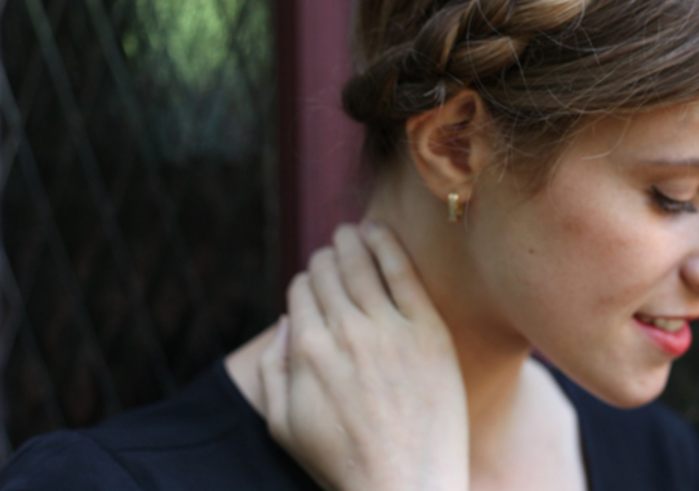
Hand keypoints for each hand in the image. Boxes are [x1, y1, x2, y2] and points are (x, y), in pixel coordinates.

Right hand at [259, 221, 468, 490]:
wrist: (404, 485)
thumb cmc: (343, 463)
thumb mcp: (283, 426)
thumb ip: (272, 371)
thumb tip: (282, 324)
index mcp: (305, 352)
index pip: (299, 292)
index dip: (304, 282)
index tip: (314, 282)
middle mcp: (343, 332)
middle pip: (327, 271)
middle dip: (325, 258)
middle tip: (333, 252)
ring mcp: (388, 328)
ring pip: (360, 263)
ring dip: (350, 240)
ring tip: (351, 232)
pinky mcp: (427, 330)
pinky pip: (402, 271)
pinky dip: (386, 244)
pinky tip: (378, 232)